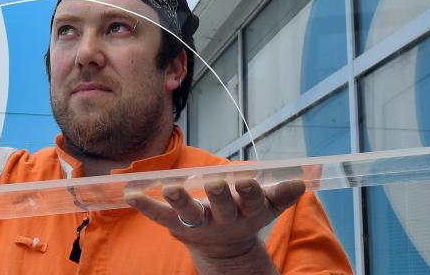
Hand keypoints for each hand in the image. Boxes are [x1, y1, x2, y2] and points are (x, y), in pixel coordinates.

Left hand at [126, 178, 304, 260]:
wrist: (225, 250)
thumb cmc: (245, 214)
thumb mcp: (267, 207)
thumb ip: (281, 194)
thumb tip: (299, 181)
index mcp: (247, 212)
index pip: (253, 201)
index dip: (251, 192)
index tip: (248, 180)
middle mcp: (223, 219)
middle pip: (223, 207)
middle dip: (220, 194)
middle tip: (217, 182)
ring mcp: (199, 224)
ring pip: (190, 212)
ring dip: (180, 199)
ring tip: (170, 187)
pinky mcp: (177, 225)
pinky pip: (159, 216)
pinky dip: (144, 205)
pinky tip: (130, 194)